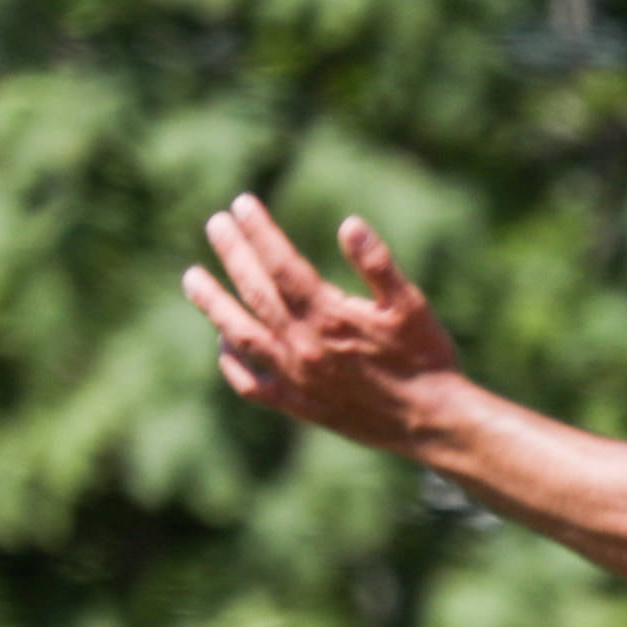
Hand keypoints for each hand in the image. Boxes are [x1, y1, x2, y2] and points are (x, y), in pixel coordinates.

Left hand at [180, 197, 461, 450]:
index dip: (260, 232)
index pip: (282, 264)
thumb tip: (350, 224)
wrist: (434, 422)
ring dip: (213, 304)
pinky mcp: (299, 405)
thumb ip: (378, 265)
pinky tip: (224, 343)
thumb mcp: (412, 306)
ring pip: (240, 335)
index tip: (242, 204)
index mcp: (329, 316)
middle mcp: (303, 346)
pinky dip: (232, 363)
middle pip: (255, 291)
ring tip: (192, 278)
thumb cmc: (427, 359)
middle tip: (215, 224)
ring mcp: (296, 377)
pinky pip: (251, 385)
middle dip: (233, 253)